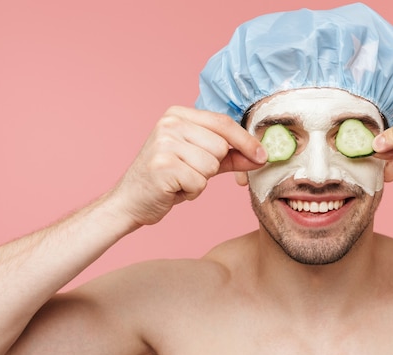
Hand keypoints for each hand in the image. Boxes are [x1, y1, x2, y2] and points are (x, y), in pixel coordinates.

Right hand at [110, 106, 266, 226]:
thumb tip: (260, 156)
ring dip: (201, 181)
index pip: (223, 123)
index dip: (245, 141)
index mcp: (177, 114)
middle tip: (189, 173)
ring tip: (180, 181)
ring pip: (211, 165)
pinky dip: (191, 192)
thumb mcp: (200, 162)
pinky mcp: (162, 166)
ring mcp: (163, 143)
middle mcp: (169, 124)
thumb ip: (230, 156)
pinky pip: (199, 182)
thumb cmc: (166, 179)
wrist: (130, 201)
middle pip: (220, 146)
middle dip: (212, 167)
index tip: (262, 155)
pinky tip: (174, 189)